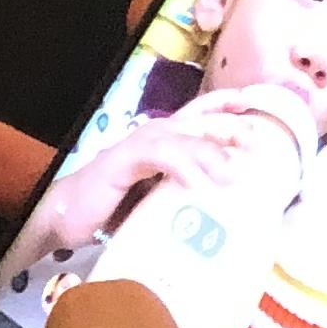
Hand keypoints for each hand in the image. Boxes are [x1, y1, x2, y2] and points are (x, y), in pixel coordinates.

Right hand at [14, 83, 317, 277]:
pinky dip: (180, 167)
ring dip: (209, 150)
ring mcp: (135, 146)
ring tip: (234, 171)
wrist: (66, 220)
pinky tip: (198, 184)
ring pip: (180, 136)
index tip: (260, 111)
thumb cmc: (115, 213)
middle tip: (258, 138)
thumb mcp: (161, 203)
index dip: (228, 107)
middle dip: (229, 125)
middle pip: (197, 120)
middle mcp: (152, 135)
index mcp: (164, 141)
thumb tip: (231, 211)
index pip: (200, 116)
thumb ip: (188, 197)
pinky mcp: (120, 161)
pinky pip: (156, 157)